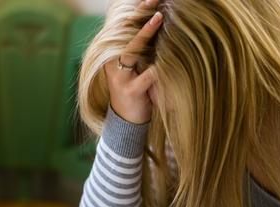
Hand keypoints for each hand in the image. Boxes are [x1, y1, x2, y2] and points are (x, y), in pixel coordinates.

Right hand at [104, 0, 162, 124]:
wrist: (127, 121)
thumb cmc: (137, 89)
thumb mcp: (137, 66)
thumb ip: (143, 49)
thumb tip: (160, 22)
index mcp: (114, 54)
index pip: (124, 26)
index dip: (137, 10)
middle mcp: (113, 62)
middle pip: (124, 32)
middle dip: (139, 14)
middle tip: (154, 0)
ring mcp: (120, 77)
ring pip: (131, 50)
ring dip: (145, 33)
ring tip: (159, 18)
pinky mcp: (130, 91)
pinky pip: (146, 77)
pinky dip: (158, 69)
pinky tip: (167, 60)